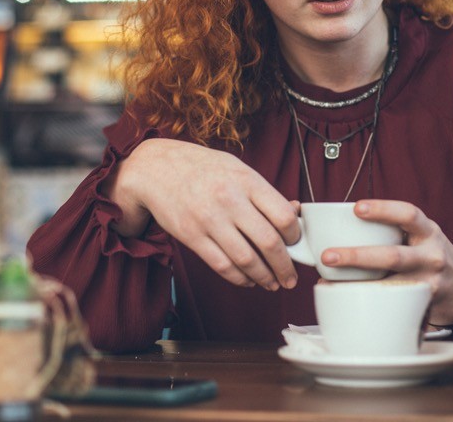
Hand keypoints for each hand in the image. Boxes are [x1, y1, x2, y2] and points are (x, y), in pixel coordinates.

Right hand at [111, 138, 300, 290]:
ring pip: (246, 260)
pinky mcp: (192, 237)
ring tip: (272, 283)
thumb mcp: (237, 170)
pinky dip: (240, 279)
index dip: (295, 236)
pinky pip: (222, 266)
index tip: (296, 243)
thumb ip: (264, 193)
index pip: (283, 215)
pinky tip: (248, 280)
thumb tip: (295, 213)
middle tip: (290, 277)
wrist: (157, 169)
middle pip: (268, 242)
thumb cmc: (203, 168)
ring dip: (264, 277)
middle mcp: (230, 200)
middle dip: (285, 267)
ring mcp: (210, 220)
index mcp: (247, 181)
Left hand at [319, 200, 452, 329]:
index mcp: (428, 232)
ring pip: (391, 285)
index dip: (382, 209)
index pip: (408, 214)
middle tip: (327, 256)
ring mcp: (429, 284)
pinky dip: (369, 303)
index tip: (356, 208)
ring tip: (329, 283)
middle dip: (357, 256)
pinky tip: (347, 303)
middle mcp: (431, 256)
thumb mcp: (423, 236)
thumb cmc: (434, 257)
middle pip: (394, 256)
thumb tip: (343, 228)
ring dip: (358, 286)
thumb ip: (395, 232)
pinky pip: (395, 305)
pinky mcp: (424, 306)